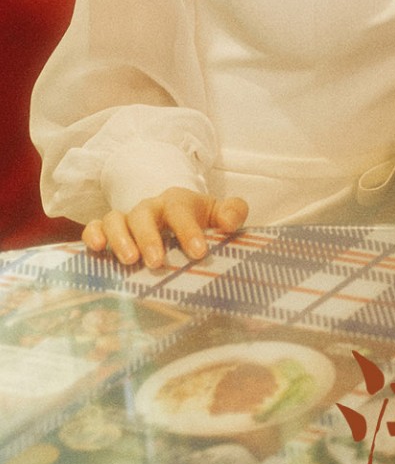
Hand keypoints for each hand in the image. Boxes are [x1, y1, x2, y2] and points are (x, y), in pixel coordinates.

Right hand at [82, 189, 247, 269]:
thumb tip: (229, 223)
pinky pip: (95, 226)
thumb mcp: (218, 212)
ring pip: (115, 219)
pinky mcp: (108, 230)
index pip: (180, 210)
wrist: (174, 213)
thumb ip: (232, 212)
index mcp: (177, 202)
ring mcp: (127, 218)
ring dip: (120, 239)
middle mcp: (149, 207)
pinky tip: (96, 249)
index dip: (188, 230)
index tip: (198, 252)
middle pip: (143, 214)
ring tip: (130, 260)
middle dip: (149, 238)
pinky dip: (93, 235)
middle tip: (157, 262)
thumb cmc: (198, 219)